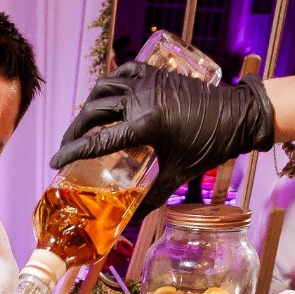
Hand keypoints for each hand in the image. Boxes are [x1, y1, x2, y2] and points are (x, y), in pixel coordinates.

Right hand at [50, 64, 276, 219]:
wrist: (239, 115)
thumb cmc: (210, 145)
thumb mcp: (179, 174)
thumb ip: (153, 197)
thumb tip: (131, 221)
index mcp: (145, 124)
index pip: (98, 140)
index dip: (72, 152)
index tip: (56, 161)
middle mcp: (140, 98)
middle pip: (93, 112)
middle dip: (74, 130)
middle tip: (66, 145)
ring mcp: (147, 82)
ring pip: (103, 89)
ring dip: (88, 106)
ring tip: (82, 123)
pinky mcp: (156, 74)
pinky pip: (122, 72)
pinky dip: (109, 82)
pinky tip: (106, 95)